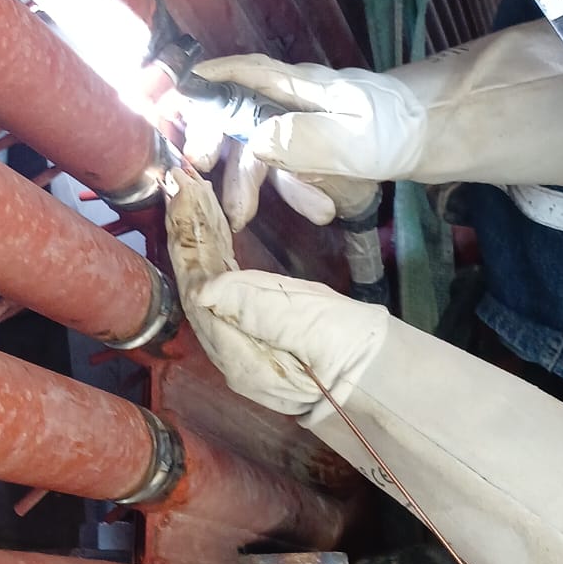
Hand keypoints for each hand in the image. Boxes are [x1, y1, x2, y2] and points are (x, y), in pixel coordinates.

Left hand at [164, 167, 386, 415]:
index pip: (198, 290)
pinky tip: (215, 237)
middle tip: (181, 186)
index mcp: (237, 353)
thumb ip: (255, 307)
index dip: (186, 242)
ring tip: (194, 199)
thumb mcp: (308, 323)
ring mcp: (244, 349)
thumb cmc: (353, 348)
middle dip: (188, 236)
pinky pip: (227, 295)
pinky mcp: (260, 338)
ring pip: (210, 288)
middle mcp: (230, 354)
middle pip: (199, 287)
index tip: (181, 196)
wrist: (381, 377)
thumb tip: (204, 290)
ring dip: (201, 243)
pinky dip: (218, 260)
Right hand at [181, 52, 422, 230]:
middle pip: (240, 117)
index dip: (206, 83)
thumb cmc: (392, 130)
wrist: (432, 135)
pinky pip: (289, 163)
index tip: (176, 98)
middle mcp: (293, 98)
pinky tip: (320, 210)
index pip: (243, 75)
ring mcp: (302, 119)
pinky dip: (296, 188)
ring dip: (265, 185)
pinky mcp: (313, 141)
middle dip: (222, 155)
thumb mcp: (351, 140)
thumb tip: (254, 141)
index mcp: (298, 87)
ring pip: (262, 148)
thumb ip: (301, 140)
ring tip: (274, 219)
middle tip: (205, 185)